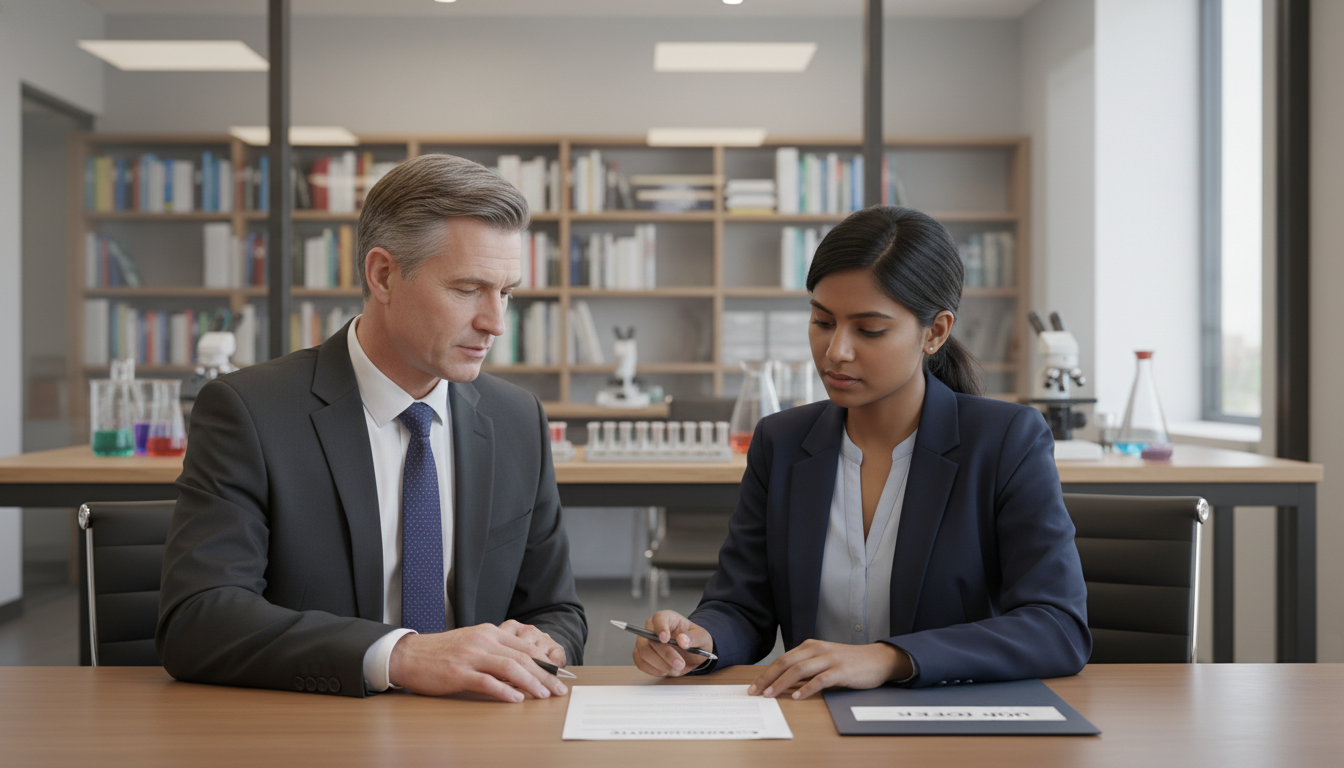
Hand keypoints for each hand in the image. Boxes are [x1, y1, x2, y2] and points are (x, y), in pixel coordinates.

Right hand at [387, 622, 568, 701]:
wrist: (409, 655)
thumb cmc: (441, 652)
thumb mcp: (472, 642)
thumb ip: (495, 649)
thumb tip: (521, 664)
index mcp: (489, 632)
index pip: (525, 646)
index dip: (544, 662)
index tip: (557, 675)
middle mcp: (483, 640)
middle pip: (523, 657)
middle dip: (545, 675)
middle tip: (558, 689)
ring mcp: (471, 656)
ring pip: (510, 668)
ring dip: (531, 683)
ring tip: (544, 695)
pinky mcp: (459, 673)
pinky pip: (487, 682)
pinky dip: (505, 691)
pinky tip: (516, 699)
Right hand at [631, 610, 714, 677]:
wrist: (691, 654)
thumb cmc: (694, 641)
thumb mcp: (702, 637)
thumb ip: (694, 638)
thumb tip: (682, 640)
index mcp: (668, 618)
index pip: (659, 618)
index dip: (660, 628)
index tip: (665, 639)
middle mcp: (653, 628)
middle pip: (649, 638)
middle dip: (665, 654)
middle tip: (680, 664)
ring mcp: (644, 641)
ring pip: (643, 652)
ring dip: (660, 664)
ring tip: (676, 668)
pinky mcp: (641, 655)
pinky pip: (641, 663)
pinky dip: (654, 670)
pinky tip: (667, 670)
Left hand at [748, 639, 911, 699]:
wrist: (878, 659)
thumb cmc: (849, 662)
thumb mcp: (824, 660)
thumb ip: (806, 668)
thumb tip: (783, 683)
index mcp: (810, 646)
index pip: (782, 659)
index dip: (766, 673)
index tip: (754, 687)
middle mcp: (817, 650)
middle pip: (786, 662)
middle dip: (768, 678)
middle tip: (755, 692)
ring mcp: (830, 659)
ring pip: (800, 670)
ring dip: (782, 683)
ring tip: (771, 695)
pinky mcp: (842, 671)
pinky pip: (821, 679)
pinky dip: (807, 688)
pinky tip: (798, 697)